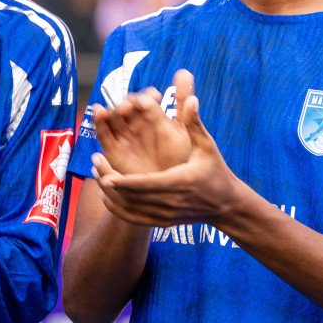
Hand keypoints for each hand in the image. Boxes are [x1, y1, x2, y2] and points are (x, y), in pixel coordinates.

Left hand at [92, 75, 246, 228]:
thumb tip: (191, 99)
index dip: (123, 181)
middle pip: (131, 196)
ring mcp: (165, 215)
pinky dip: (117, 209)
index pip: (145, 184)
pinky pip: (133, 219)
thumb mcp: (207, 146)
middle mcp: (171, 202)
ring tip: (97, 174)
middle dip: (109, 181)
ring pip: (129, 208)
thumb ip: (194, 124)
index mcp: (180, 182)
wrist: (226, 204)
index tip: (105, 173)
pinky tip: (106, 195)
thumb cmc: (216, 170)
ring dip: (110, 193)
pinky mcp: (162, 223)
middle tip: (95, 162)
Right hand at [93, 70, 193, 174]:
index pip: (146, 100)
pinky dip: (99, 121)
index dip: (148, 96)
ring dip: (114, 110)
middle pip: (127, 106)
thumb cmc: (180, 157)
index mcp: (153, 116)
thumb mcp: (183, 128)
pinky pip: (103, 133)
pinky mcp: (112, 149)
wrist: (170, 186)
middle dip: (129, 103)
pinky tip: (99, 111)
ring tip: (122, 110)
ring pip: (113, 117)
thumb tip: (185, 71)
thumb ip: (182, 101)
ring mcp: (123, 135)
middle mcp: (136, 123)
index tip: (156, 97)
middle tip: (134, 105)